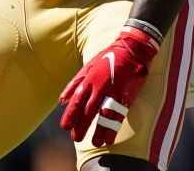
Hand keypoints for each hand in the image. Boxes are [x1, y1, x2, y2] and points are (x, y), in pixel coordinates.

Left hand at [59, 27, 159, 146]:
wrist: (131, 51)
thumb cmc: (107, 59)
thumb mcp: (87, 66)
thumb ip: (74, 84)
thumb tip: (61, 100)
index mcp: (89, 79)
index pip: (77, 100)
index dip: (70, 115)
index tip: (64, 127)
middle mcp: (100, 87)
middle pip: (89, 110)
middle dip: (81, 126)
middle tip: (76, 138)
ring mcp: (114, 92)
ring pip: (105, 115)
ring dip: (99, 130)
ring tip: (95, 143)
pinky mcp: (126, 96)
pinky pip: (119, 115)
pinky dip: (114, 127)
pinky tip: (110, 138)